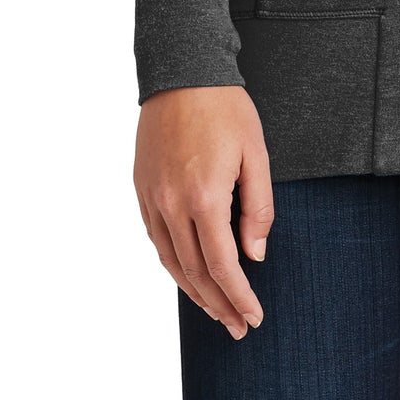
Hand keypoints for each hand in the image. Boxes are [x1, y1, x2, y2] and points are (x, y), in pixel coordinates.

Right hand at [133, 85, 273, 338]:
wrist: (181, 72)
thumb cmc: (224, 107)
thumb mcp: (255, 152)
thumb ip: (258, 206)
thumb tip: (255, 254)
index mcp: (204, 196)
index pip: (222, 265)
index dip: (239, 296)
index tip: (253, 316)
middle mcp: (172, 204)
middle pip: (195, 272)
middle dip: (219, 304)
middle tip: (238, 327)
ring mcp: (152, 198)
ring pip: (171, 262)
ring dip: (194, 293)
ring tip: (216, 311)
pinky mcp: (141, 189)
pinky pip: (156, 240)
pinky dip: (173, 265)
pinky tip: (188, 274)